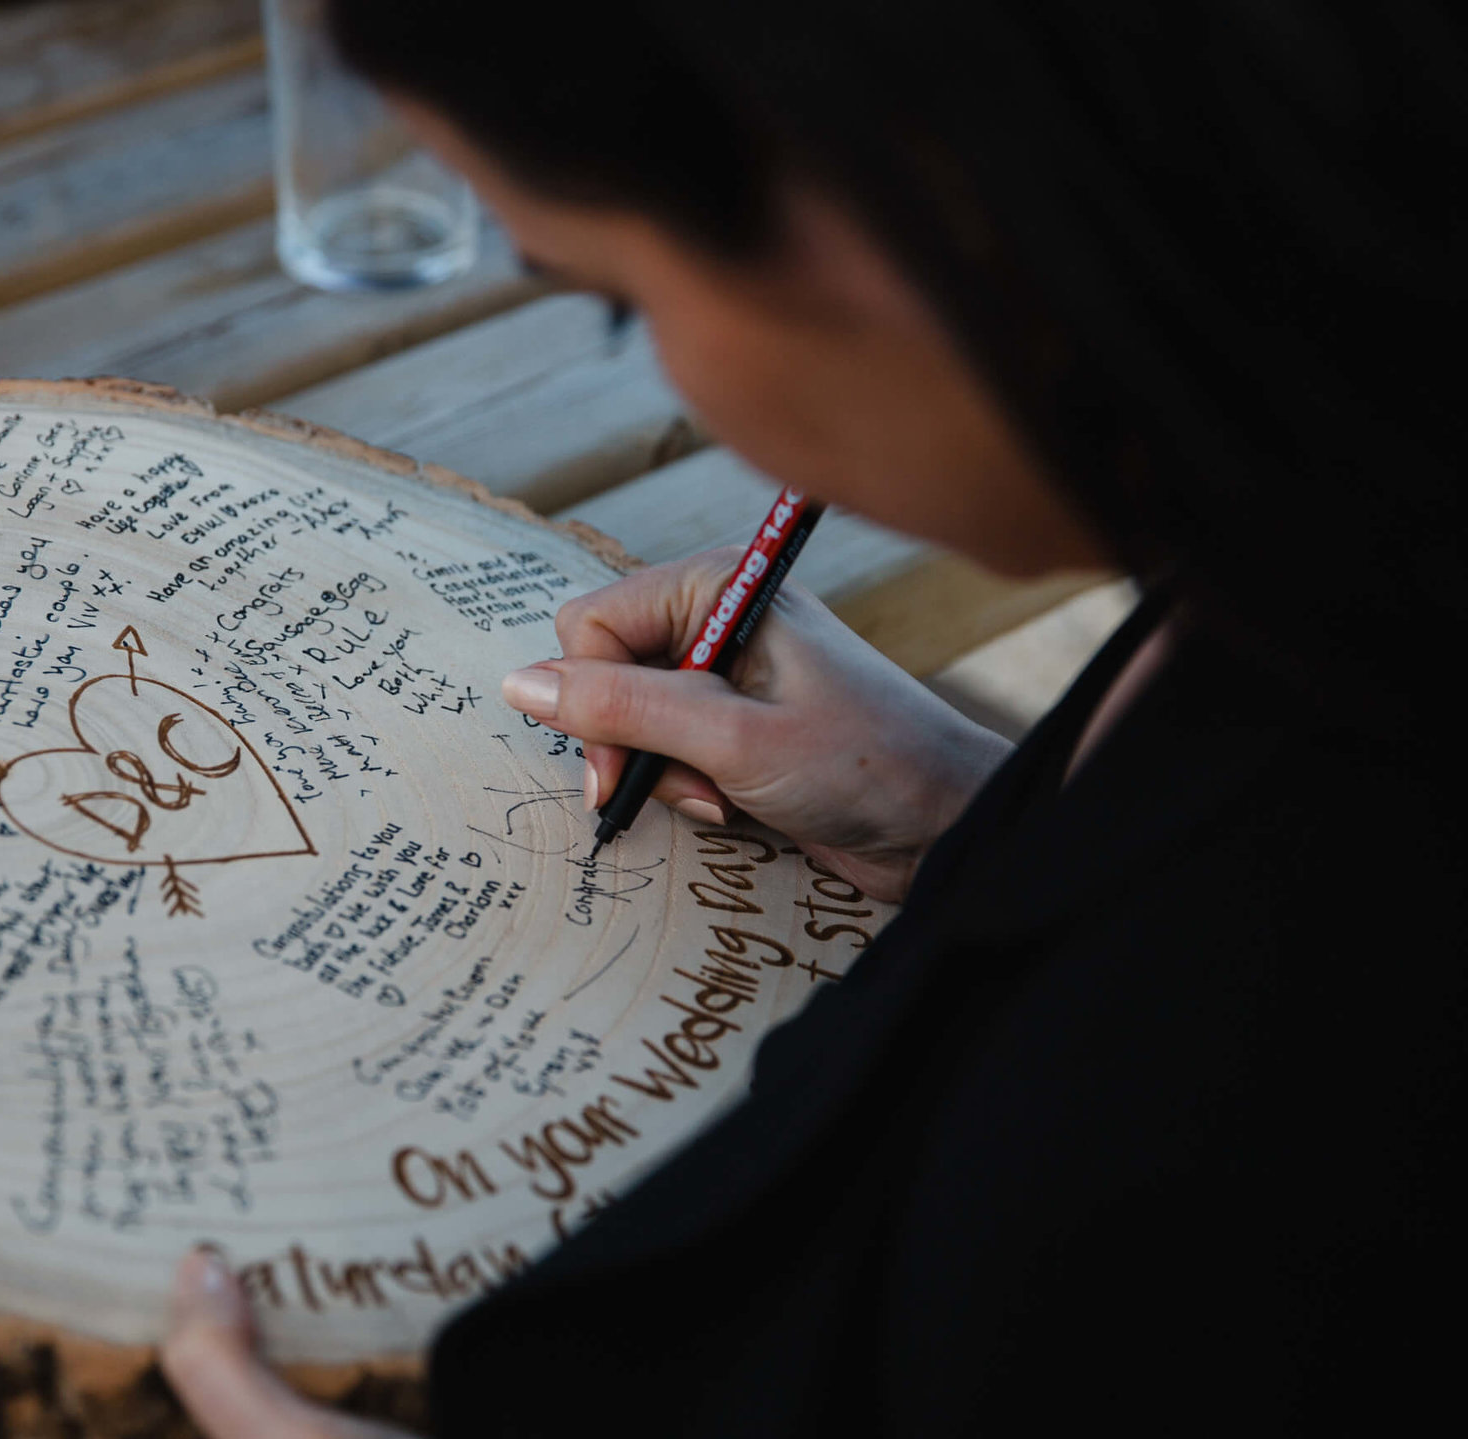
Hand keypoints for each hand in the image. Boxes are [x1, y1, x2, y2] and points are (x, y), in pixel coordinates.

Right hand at [501, 546, 1010, 899]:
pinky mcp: (739, 720)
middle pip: (605, 670)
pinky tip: (731, 806)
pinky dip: (685, 784)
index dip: (589, 699)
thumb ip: (622, 709)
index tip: (617, 774)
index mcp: (718, 585)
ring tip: (719, 799)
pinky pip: (666, 746)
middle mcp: (718, 615)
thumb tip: (520, 685)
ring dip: (661, 772)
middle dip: (629, 742)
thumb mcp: (730, 740)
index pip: (591, 624)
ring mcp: (729, 669)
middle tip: (683, 789)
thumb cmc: (861, 766)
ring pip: (630, 717)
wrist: (948, 823)